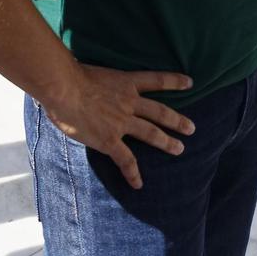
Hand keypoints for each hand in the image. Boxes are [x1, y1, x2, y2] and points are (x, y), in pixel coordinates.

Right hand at [43, 64, 195, 189]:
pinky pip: (126, 159)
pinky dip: (133, 173)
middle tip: (191, 128)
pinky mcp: (110, 139)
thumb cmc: (71, 76)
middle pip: (159, 111)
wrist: (65, 88)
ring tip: (180, 149)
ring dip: (167, 142)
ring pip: (151, 133)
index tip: (190, 83)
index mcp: (125, 83)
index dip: (174, 81)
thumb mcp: (93, 71)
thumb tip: (87, 84)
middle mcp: (129, 102)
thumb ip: (98, 82)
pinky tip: (138, 184)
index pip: (156, 80)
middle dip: (177, 120)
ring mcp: (121, 122)